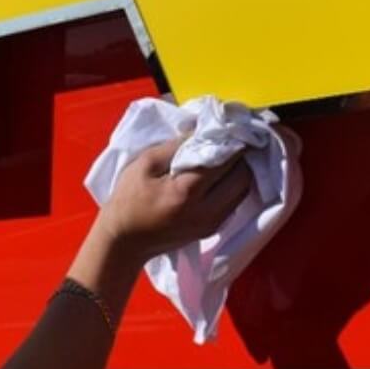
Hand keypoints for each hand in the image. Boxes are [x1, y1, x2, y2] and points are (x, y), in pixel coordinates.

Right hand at [93, 137, 253, 262]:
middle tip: (230, 140)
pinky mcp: (213, 229)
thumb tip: (202, 130)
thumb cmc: (129, 199)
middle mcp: (206, 211)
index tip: (227, 126)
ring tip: (227, 155)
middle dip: (240, 155)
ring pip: (244, 190)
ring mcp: (212, 224)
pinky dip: (234, 185)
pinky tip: (221, 175)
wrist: (125, 241)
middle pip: (242, 176)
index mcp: (186, 192)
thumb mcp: (144, 163)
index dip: (229, 140)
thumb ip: (175, 145)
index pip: (223, 161)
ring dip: (240, 170)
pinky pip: (236, 202)